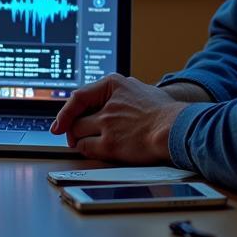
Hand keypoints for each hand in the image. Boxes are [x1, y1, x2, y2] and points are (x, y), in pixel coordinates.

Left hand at [50, 74, 187, 162]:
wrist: (178, 128)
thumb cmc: (164, 112)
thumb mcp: (139, 90)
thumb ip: (119, 94)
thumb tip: (102, 103)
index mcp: (113, 85)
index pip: (78, 96)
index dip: (65, 112)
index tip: (58, 123)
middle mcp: (107, 103)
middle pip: (76, 118)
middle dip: (74, 128)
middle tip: (77, 136)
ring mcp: (107, 124)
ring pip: (77, 133)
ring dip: (79, 140)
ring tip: (90, 143)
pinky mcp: (110, 144)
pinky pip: (86, 148)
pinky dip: (87, 150)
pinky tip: (95, 151)